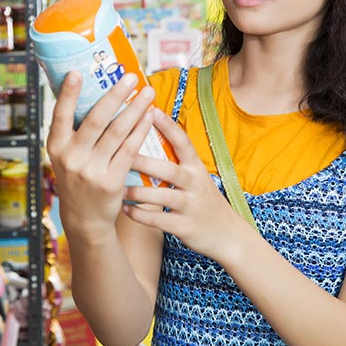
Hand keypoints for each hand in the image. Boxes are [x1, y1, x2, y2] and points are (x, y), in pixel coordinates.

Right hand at [47, 71, 155, 237]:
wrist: (84, 217)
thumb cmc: (77, 176)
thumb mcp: (66, 155)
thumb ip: (74, 130)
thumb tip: (89, 91)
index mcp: (56, 147)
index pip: (60, 115)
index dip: (67, 93)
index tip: (76, 72)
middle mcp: (71, 158)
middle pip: (96, 119)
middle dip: (115, 95)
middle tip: (131, 77)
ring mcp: (91, 171)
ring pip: (117, 132)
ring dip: (135, 109)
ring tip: (148, 93)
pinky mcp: (111, 181)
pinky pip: (129, 149)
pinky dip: (140, 131)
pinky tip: (149, 117)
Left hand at [122, 109, 250, 260]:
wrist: (228, 235)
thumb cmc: (204, 202)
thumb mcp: (197, 178)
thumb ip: (177, 162)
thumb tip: (150, 140)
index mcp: (197, 168)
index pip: (183, 143)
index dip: (168, 126)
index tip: (151, 110)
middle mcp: (196, 184)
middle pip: (170, 170)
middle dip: (145, 161)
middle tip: (119, 153)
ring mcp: (191, 206)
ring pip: (164, 197)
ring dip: (139, 192)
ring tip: (117, 187)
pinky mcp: (186, 227)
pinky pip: (161, 221)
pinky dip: (142, 215)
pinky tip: (125, 210)